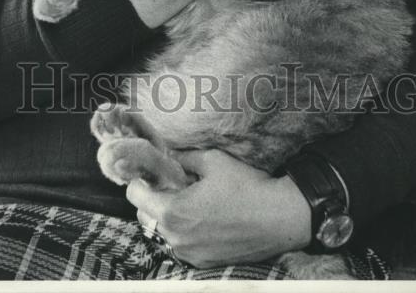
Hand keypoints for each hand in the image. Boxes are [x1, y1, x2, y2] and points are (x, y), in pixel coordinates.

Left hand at [126, 149, 310, 267]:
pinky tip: (204, 217)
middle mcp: (176, 238)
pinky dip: (185, 231)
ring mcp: (190, 254)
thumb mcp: (212, 160)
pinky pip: (182, 245)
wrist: (279, 218)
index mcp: (173, 211)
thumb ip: (184, 157)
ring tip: (190, 200)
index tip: (153, 172)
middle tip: (172, 183)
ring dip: (169, 216)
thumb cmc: (246, 186)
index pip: (135, 196)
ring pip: (164, 232)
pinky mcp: (204, 262)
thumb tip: (168, 153)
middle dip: (153, 198)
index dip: (141, 180)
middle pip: (145, 216)